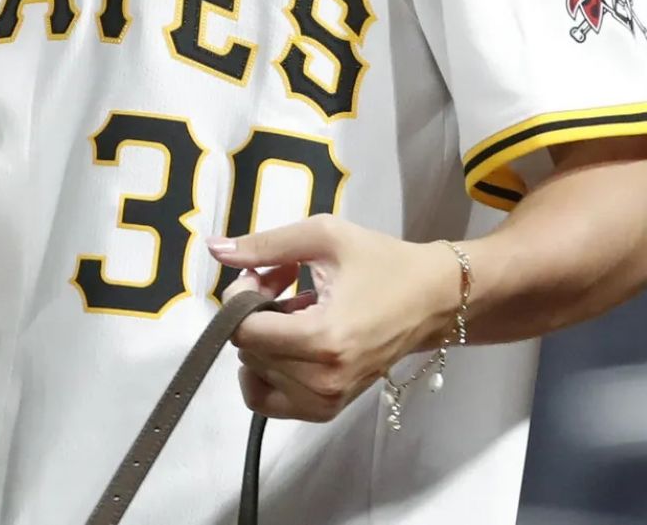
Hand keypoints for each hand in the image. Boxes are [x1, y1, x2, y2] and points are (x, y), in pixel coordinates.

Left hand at [207, 217, 459, 422]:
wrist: (431, 299)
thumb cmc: (381, 262)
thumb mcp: (323, 236)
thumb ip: (265, 244)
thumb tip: (214, 248)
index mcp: (323, 338)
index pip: (244, 332)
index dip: (244, 296)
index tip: (270, 272)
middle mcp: (323, 380)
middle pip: (248, 351)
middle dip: (255, 312)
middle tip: (283, 282)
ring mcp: (326, 401)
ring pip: (254, 376)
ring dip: (263, 340)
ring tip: (293, 310)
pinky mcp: (329, 410)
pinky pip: (270, 401)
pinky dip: (270, 369)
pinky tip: (294, 338)